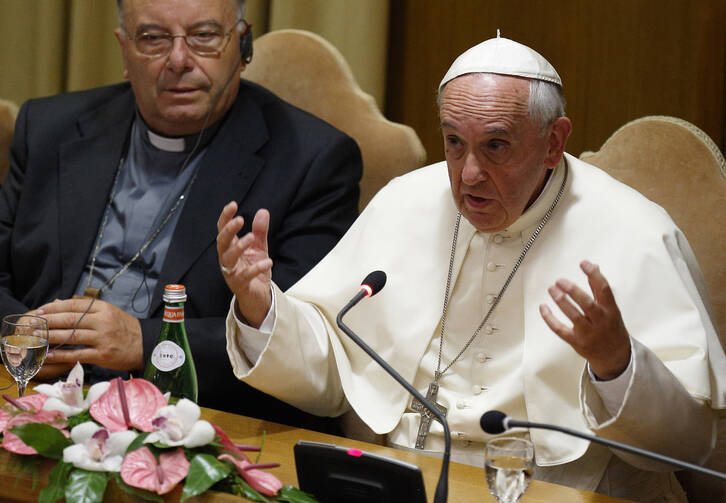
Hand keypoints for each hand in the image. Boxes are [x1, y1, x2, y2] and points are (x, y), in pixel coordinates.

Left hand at [33, 298, 143, 373]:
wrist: (145, 344)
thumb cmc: (123, 328)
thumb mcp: (108, 313)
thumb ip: (85, 309)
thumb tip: (57, 304)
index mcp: (103, 308)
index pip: (73, 305)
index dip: (54, 308)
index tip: (39, 312)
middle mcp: (102, 321)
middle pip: (69, 320)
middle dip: (48, 322)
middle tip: (32, 325)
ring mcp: (103, 338)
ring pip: (71, 336)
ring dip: (51, 337)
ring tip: (36, 337)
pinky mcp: (103, 354)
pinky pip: (77, 354)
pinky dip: (61, 354)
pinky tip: (49, 354)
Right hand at [216, 202, 272, 327]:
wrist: (259, 295)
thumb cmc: (254, 270)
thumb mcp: (259, 248)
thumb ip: (260, 231)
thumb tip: (263, 211)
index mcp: (230, 248)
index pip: (223, 230)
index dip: (226, 217)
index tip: (233, 204)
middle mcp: (227, 259)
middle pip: (222, 242)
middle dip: (229, 230)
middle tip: (239, 220)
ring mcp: (231, 272)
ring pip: (229, 258)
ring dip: (239, 247)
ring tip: (251, 237)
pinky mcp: (240, 285)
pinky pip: (245, 276)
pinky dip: (256, 268)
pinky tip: (268, 262)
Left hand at [539, 260, 630, 379]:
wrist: (615, 356)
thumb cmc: (611, 328)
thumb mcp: (611, 308)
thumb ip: (600, 289)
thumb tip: (594, 266)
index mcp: (611, 310)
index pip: (604, 290)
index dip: (594, 275)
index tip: (584, 263)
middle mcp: (600, 321)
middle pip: (587, 304)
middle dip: (573, 291)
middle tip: (560, 280)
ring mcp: (588, 333)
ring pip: (573, 316)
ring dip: (561, 302)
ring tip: (551, 289)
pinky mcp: (576, 341)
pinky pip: (560, 330)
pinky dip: (550, 319)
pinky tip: (543, 308)